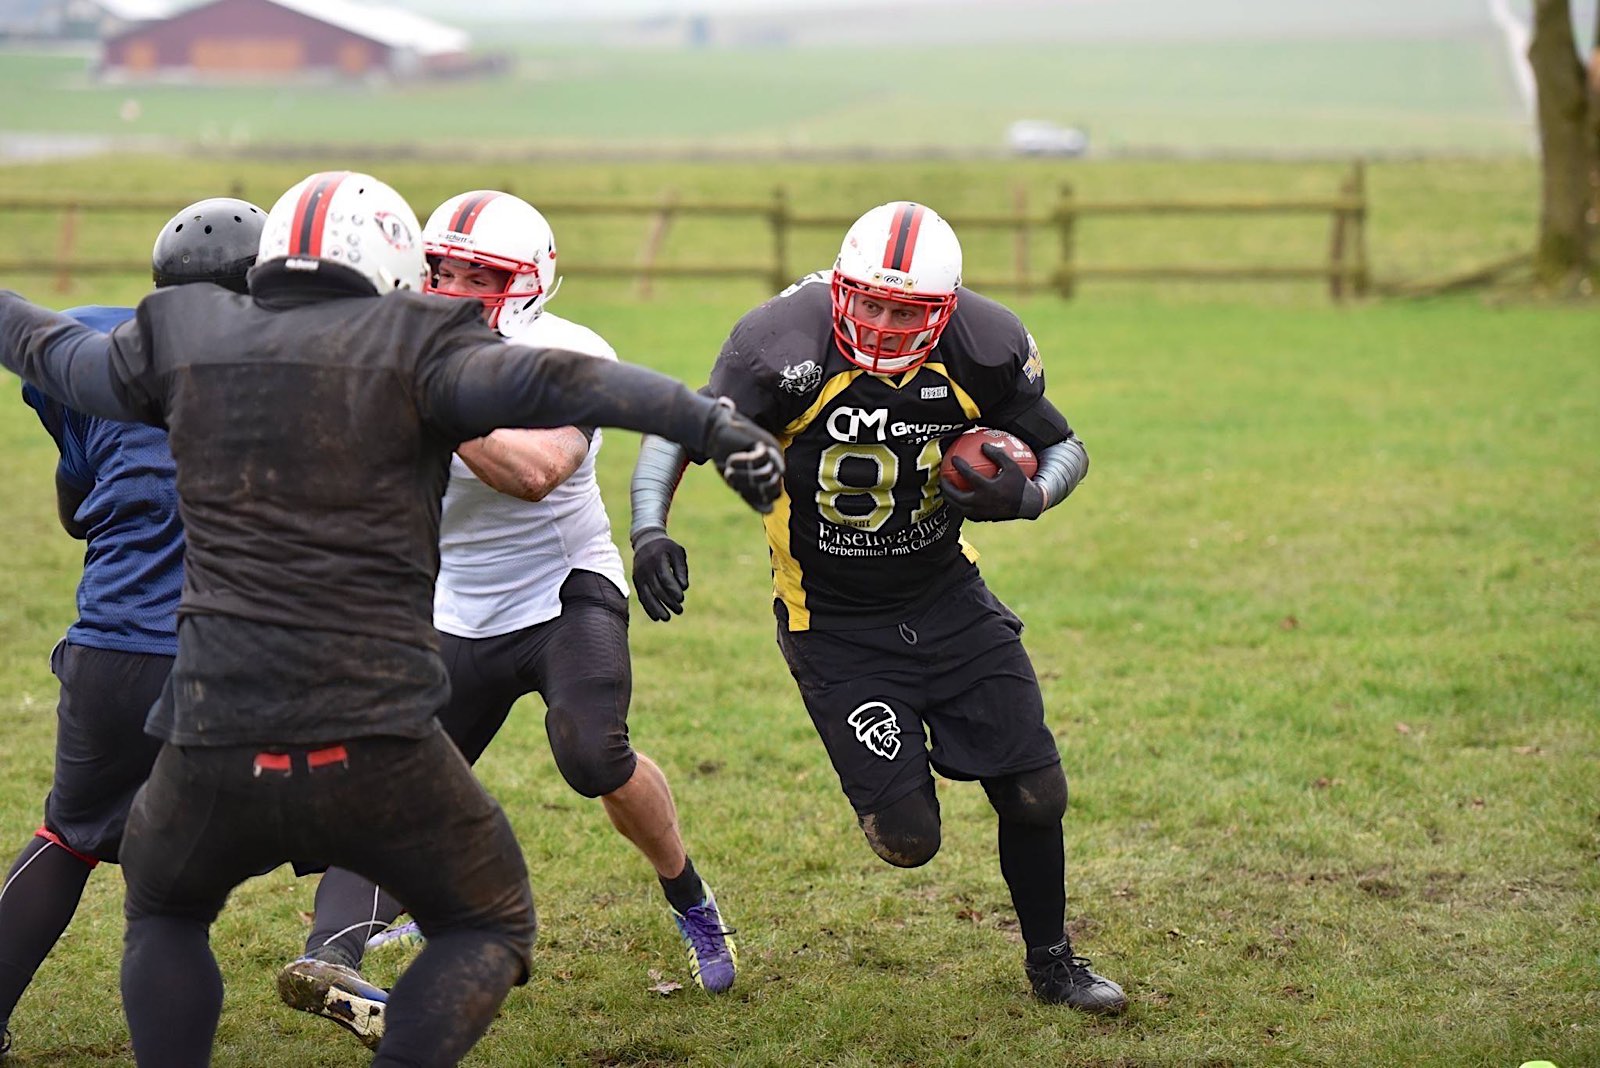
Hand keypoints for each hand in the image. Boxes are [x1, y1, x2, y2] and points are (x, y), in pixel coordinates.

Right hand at [631, 527, 689, 620]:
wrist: (646, 541)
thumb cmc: (666, 548)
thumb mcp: (678, 553)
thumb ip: (681, 569)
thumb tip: (683, 587)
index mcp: (657, 559)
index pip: (664, 577)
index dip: (673, 589)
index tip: (681, 599)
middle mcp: (646, 568)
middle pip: (657, 588)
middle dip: (668, 601)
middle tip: (680, 610)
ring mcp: (639, 575)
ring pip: (647, 595)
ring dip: (657, 609)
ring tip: (667, 618)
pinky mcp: (636, 581)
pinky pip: (642, 596)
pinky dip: (649, 608)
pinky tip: (656, 617)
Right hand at [703, 397, 783, 512]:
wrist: (713, 434)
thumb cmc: (726, 458)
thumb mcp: (739, 482)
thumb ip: (753, 496)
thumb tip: (770, 510)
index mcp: (772, 473)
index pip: (774, 495)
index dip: (756, 497)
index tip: (737, 489)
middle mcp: (776, 462)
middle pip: (774, 487)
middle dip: (751, 489)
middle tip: (731, 481)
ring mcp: (772, 452)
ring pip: (767, 475)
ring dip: (744, 477)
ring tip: (728, 472)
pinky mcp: (763, 442)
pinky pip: (759, 459)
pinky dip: (742, 462)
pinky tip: (731, 460)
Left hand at [941, 442, 1045, 521]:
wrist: (1027, 505)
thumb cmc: (1020, 483)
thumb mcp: (1013, 466)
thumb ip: (997, 454)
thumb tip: (983, 445)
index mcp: (989, 489)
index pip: (969, 476)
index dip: (959, 466)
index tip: (953, 459)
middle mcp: (982, 503)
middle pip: (956, 496)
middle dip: (946, 487)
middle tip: (943, 477)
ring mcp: (980, 513)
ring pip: (958, 506)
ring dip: (949, 497)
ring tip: (946, 488)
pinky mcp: (981, 519)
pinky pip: (965, 511)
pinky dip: (959, 504)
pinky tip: (957, 496)